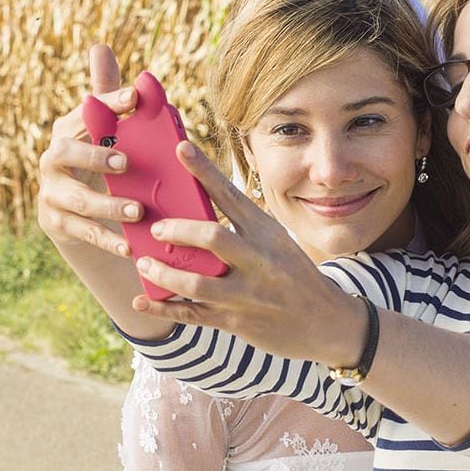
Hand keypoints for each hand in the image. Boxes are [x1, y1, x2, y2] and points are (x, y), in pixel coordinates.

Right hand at [37, 44, 144, 256]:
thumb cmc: (95, 159)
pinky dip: (106, 240)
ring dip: (108, 205)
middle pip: (64, 152)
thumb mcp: (100, 130)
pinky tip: (129, 246)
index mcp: (67, 132)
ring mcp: (52, 193)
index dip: (107, 104)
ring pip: (77, 199)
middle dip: (94, 156)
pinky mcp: (57, 222)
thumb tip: (99, 46)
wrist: (71, 210)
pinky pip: (82, 232)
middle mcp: (53, 160)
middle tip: (126, 162)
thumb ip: (105, 95)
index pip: (84, 113)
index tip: (134, 98)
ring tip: (138, 211)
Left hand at [129, 141, 368, 368]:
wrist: (328, 321)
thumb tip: (195, 209)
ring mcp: (247, 294)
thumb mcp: (278, 242)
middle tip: (155, 227)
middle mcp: (259, 260)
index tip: (180, 149)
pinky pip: (193, 314)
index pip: (230, 195)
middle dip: (178, 230)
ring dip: (164, 272)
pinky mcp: (237, 322)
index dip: (203, 171)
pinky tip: (141, 301)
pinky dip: (163, 308)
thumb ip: (243, 228)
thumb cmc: (293, 275)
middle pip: (212, 237)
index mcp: (266, 232)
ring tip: (144, 262)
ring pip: (196, 282)